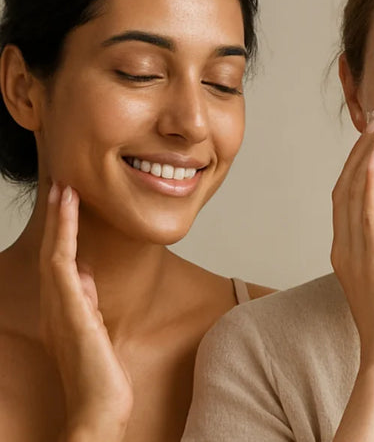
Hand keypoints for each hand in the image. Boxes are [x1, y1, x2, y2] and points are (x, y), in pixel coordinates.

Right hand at [39, 183, 132, 440]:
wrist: (98, 407)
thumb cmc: (100, 376)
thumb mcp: (95, 331)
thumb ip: (87, 303)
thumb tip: (85, 276)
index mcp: (62, 310)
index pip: (61, 262)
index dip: (63, 231)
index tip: (70, 204)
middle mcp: (55, 306)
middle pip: (54, 252)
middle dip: (58, 217)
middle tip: (62, 184)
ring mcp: (60, 307)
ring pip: (55, 251)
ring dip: (59, 218)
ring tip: (64, 188)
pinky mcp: (69, 310)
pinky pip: (62, 264)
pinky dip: (63, 235)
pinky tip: (68, 212)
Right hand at [330, 116, 373, 368]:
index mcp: (346, 251)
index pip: (345, 197)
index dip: (355, 165)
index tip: (372, 140)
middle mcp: (344, 247)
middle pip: (344, 186)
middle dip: (358, 152)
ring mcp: (354, 253)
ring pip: (352, 192)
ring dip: (364, 156)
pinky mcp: (373, 259)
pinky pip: (366, 210)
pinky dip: (369, 179)